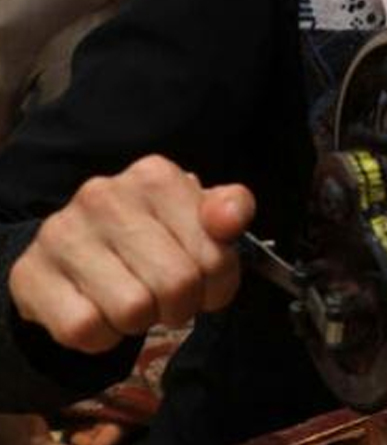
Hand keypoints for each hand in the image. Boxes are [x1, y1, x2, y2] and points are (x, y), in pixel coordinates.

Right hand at [8, 155, 254, 353]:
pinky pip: (85, 330)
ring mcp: (62, 234)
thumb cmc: (151, 235)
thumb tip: (229, 219)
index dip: (219, 282)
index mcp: (155, 177)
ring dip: (140, 322)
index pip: (215, 253)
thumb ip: (230, 211)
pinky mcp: (29, 274)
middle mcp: (105, 196)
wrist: (74, 252)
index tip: (206, 282)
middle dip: (181, 305)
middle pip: (175, 284)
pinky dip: (102, 337)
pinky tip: (100, 312)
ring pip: (131, 310)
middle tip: (168, 299)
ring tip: (133, 302)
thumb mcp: (198, 217)